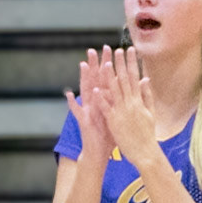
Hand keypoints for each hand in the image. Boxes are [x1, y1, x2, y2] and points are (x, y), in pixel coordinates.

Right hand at [64, 46, 117, 163]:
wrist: (99, 152)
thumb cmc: (109, 136)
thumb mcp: (118, 115)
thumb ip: (123, 100)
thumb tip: (132, 87)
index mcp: (104, 101)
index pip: (106, 79)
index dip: (108, 65)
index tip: (113, 50)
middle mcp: (94, 103)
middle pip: (94, 80)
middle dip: (95, 65)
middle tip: (94, 50)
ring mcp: (87, 111)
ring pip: (85, 91)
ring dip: (84, 78)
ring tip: (83, 64)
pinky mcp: (83, 121)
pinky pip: (76, 110)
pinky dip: (73, 103)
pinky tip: (69, 94)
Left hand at [100, 45, 159, 163]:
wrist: (145, 152)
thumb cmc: (147, 133)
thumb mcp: (150, 112)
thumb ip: (147, 95)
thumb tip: (145, 79)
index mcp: (139, 100)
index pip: (135, 77)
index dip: (132, 63)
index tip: (129, 50)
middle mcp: (131, 103)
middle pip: (124, 80)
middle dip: (120, 64)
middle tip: (116, 50)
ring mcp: (122, 112)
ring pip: (114, 91)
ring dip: (109, 77)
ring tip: (105, 64)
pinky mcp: (114, 122)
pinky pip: (106, 108)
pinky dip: (101, 99)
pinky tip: (95, 89)